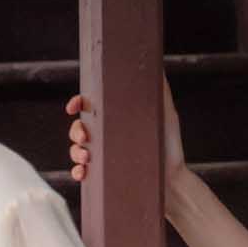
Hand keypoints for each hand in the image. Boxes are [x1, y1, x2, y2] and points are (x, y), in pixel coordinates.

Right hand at [64, 75, 186, 189]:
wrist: (173, 181)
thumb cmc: (170, 147)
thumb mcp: (166, 115)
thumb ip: (160, 91)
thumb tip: (156, 65)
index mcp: (115, 119)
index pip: (89, 107)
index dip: (78, 103)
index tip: (74, 106)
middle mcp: (107, 137)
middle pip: (79, 128)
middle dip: (76, 131)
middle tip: (85, 138)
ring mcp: (104, 156)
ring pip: (77, 150)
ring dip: (75, 152)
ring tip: (86, 158)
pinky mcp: (104, 176)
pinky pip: (82, 173)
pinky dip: (78, 172)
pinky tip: (83, 173)